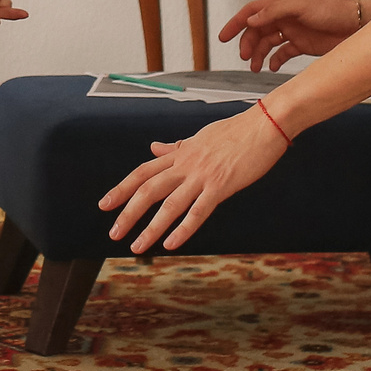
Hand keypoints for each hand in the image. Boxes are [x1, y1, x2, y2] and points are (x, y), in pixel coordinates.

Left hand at [97, 105, 288, 252]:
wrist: (265, 124)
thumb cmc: (237, 131)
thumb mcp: (200, 136)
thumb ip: (177, 146)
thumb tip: (154, 146)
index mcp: (181, 154)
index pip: (143, 172)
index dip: (122, 188)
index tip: (105, 204)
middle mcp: (186, 165)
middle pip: (148, 189)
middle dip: (128, 212)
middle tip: (113, 233)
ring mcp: (202, 176)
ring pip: (169, 204)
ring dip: (150, 228)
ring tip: (137, 247)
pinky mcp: (221, 186)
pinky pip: (198, 211)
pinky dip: (183, 229)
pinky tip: (171, 244)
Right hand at [219, 0, 365, 70]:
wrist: (358, 26)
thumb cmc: (334, 11)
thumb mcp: (302, 6)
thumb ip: (275, 11)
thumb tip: (252, 18)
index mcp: (282, 5)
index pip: (252, 12)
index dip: (236, 23)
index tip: (224, 36)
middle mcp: (285, 18)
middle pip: (257, 31)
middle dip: (247, 44)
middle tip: (245, 57)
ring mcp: (293, 32)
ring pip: (268, 44)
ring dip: (259, 55)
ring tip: (255, 67)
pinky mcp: (303, 45)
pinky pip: (282, 53)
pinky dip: (275, 61)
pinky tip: (272, 68)